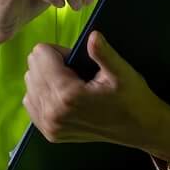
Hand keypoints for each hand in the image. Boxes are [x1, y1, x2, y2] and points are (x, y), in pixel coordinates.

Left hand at [22, 32, 169, 152]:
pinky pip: (31, 103)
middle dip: (51, 64)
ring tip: (71, 84)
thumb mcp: (122, 72)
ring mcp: (50, 126)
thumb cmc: (132, 97)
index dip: (60, 51)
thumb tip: (92, 36)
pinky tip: (62, 96)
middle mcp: (53, 113)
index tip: (77, 60)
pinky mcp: (50, 133)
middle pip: (32, 68)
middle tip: (77, 72)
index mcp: (67, 95)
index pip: (40, 55)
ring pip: (29, 85)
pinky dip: (43, 94)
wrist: (140, 128)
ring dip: (46, 79)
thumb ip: (103, 53)